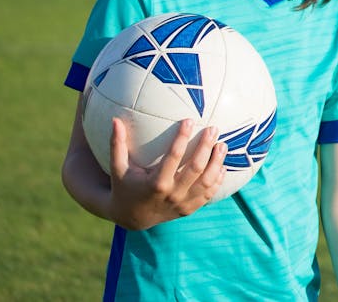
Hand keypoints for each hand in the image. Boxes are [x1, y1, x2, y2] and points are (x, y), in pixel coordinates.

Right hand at [107, 118, 227, 230]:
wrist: (131, 218)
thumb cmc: (124, 186)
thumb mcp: (117, 169)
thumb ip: (116, 145)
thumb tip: (115, 120)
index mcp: (155, 184)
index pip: (173, 157)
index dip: (182, 138)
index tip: (189, 120)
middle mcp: (172, 195)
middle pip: (195, 168)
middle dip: (206, 147)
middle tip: (213, 129)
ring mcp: (182, 204)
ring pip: (207, 182)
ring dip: (217, 162)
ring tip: (222, 145)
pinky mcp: (190, 209)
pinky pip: (209, 194)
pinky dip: (218, 179)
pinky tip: (222, 165)